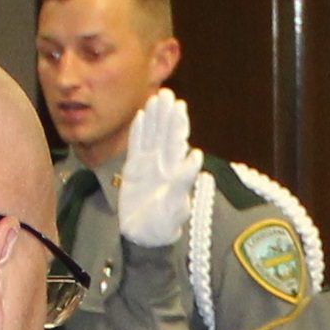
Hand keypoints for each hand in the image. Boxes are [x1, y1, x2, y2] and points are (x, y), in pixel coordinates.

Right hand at [108, 87, 200, 250]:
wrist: (144, 236)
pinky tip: (141, 115)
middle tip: (167, 93)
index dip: (178, 123)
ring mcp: (148, 164)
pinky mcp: (133, 169)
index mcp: (176, 170)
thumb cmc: (164, 225)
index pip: (177, 141)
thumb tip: (196, 156)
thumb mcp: (176, 206)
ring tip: (156, 98)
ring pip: (151, 135)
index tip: (179, 105)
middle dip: (166, 114)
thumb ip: (184, 181)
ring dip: (154, 117)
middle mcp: (164, 163)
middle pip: (165, 133)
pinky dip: (138, 130)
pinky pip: (136, 145)